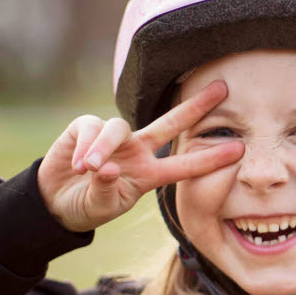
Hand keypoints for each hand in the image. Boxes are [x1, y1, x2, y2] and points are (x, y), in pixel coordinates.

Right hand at [38, 81, 243, 232]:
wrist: (55, 203)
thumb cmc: (87, 205)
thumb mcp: (101, 206)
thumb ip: (106, 190)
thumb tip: (107, 169)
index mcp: (148, 174)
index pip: (184, 165)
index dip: (210, 159)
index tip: (240, 150)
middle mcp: (136, 150)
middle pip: (170, 123)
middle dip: (196, 106)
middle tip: (223, 88)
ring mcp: (113, 138)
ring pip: (118, 127)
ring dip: (103, 147)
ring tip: (90, 169)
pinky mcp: (86, 128)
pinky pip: (91, 127)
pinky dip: (84, 146)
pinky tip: (77, 165)